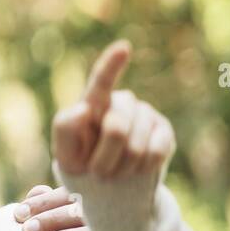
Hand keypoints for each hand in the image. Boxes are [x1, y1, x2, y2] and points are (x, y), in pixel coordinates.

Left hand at [14, 184, 110, 230]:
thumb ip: (57, 199)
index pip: (65, 195)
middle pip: (77, 212)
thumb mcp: (84, 204)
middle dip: (50, 220)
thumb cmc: (109, 218)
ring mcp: (125, 229)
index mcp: (94, 196)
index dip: (41, 204)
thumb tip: (34, 192)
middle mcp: (109, 210)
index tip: (17, 214)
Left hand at [52, 39, 175, 178]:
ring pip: (136, 146)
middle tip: (97, 170)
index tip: (123, 48)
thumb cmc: (81, 162)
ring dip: (121, 167)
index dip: (111, 65)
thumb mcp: (64, 150)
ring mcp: (146, 115)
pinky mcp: (165, 131)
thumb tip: (82, 108)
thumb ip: (65, 129)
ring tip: (114, 170)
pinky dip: (141, 168)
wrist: (108, 182)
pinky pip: (156, 152)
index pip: (101, 82)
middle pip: (116, 129)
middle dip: (104, 158)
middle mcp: (122, 103)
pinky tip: (135, 168)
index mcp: (94, 103)